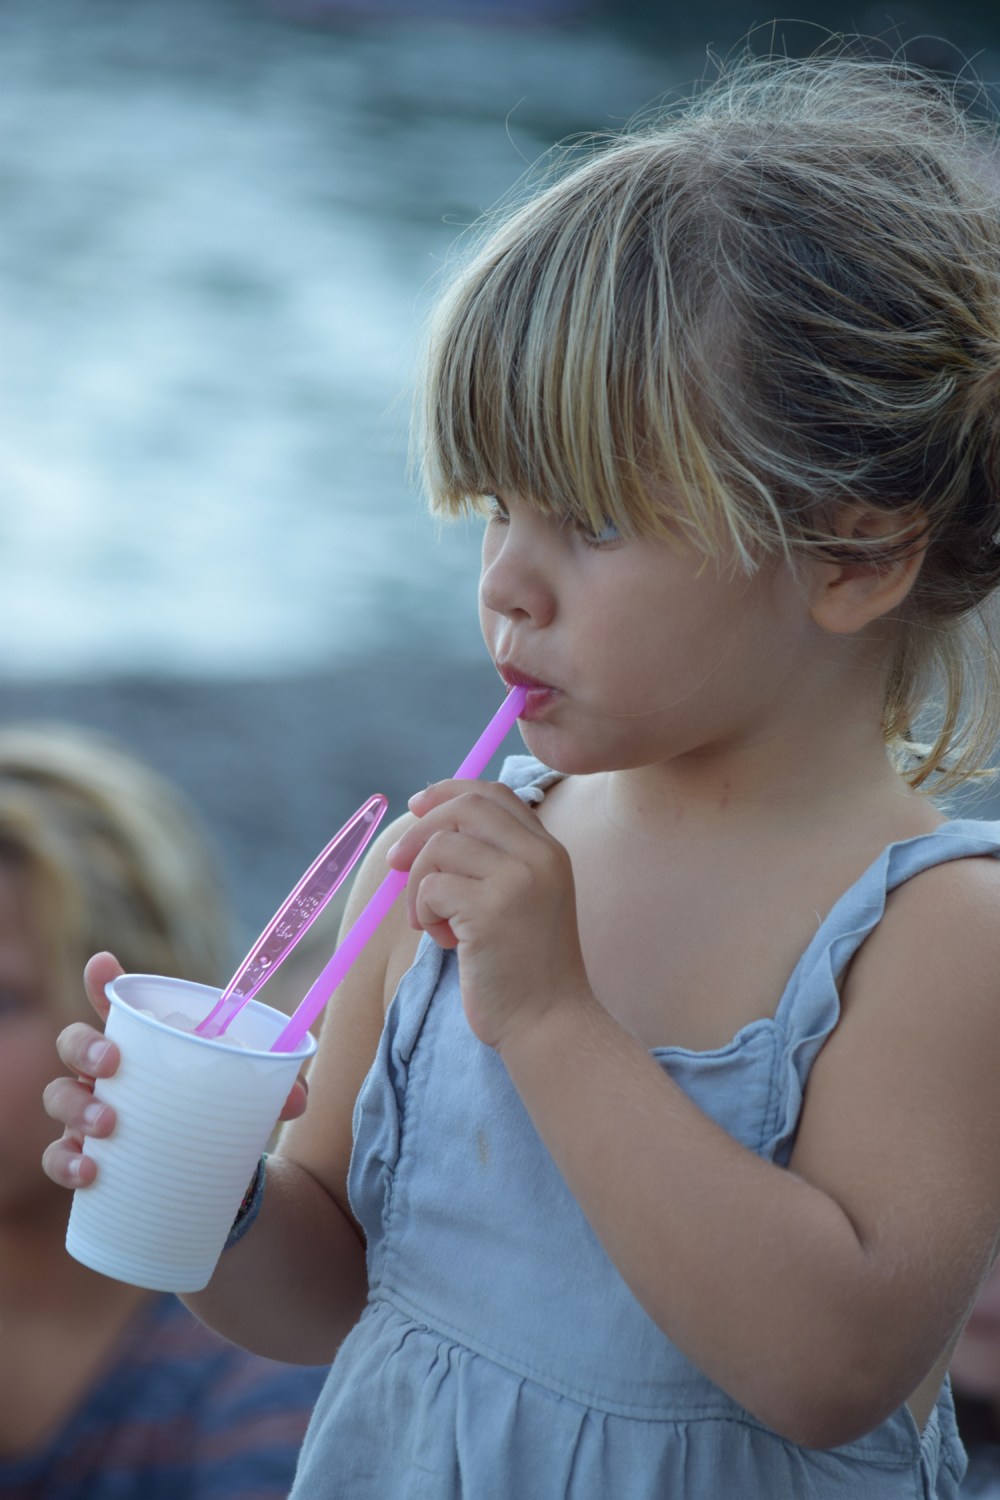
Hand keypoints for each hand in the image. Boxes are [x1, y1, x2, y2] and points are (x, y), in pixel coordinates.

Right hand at [41, 952, 309, 1188]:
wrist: (204, 1173)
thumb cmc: (214, 1111)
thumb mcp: (245, 1093)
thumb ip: (274, 1089)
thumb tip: (299, 1097)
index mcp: (142, 1042)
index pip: (113, 1002)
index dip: (101, 980)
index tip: (103, 964)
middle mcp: (105, 1072)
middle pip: (73, 1042)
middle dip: (84, 1045)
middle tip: (113, 1062)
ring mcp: (88, 1113)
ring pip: (60, 1097)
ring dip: (77, 1107)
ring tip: (108, 1125)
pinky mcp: (84, 1158)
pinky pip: (58, 1159)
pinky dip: (67, 1164)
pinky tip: (90, 1172)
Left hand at [387, 780, 592, 1049]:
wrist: (547, 1021)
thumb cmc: (523, 967)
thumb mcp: (519, 900)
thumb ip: (491, 861)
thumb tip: (426, 827)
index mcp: (549, 850)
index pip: (494, 794)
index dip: (449, 792)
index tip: (418, 806)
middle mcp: (539, 856)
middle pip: (464, 808)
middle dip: (420, 830)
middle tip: (396, 863)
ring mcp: (518, 880)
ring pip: (439, 848)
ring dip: (418, 885)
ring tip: (433, 922)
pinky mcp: (490, 910)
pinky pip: (431, 887)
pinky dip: (422, 912)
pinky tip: (445, 941)